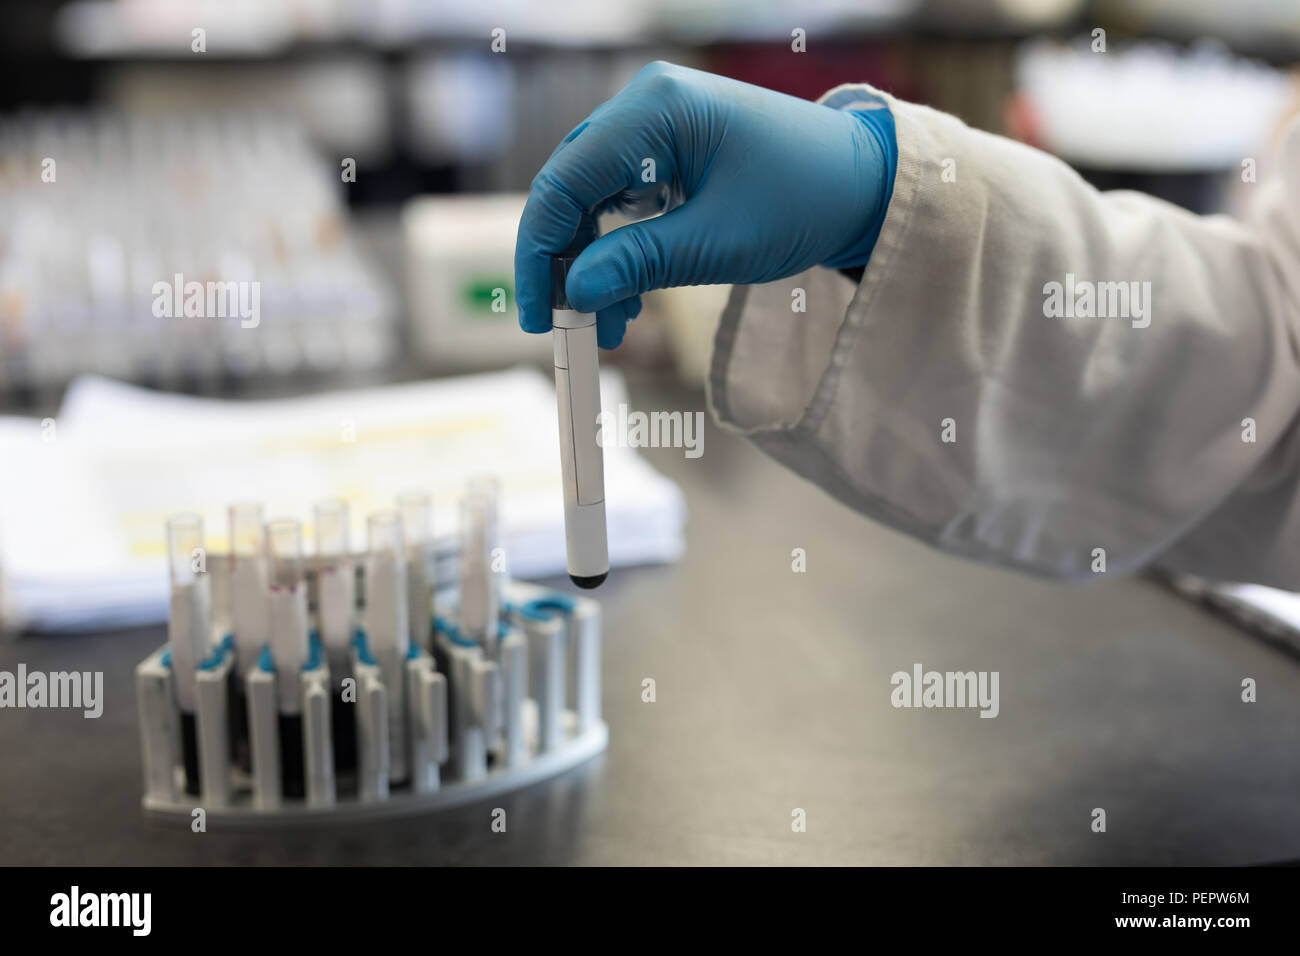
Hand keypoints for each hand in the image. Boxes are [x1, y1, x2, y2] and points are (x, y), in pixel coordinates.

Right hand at [514, 61, 893, 347]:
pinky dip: (618, 250)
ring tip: (610, 325)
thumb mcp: (717, 244)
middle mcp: (646, 106)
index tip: (541, 313)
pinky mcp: (667, 150)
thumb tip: (575, 292)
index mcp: (655, 110)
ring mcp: (655, 125)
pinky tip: (628, 297)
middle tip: (567, 326)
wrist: (864, 184)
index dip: (541, 253)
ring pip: (591, 200)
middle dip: (565, 263)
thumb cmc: (805, 200)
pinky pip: (620, 201)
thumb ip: (638, 263)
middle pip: (569, 188)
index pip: (564, 182)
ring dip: (593, 264)